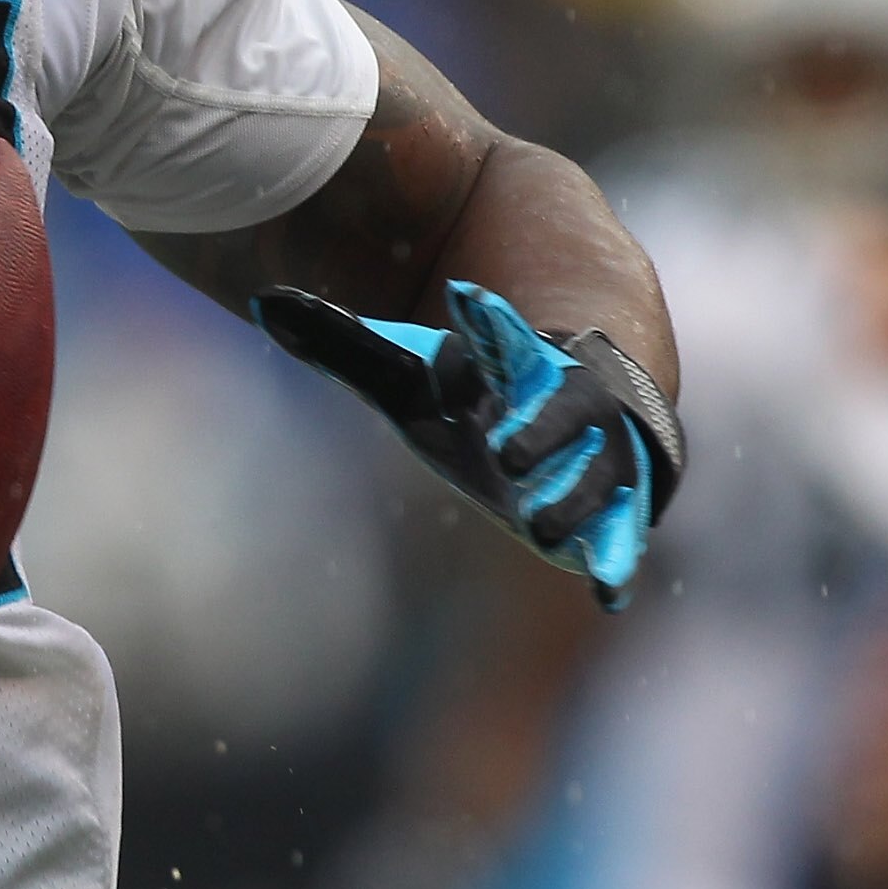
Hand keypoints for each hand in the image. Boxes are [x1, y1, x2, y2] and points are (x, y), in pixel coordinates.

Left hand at [257, 280, 681, 608]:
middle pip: (569, 408)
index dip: (488, 319)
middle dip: (546, 429)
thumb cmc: (477, 397)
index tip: (463, 296)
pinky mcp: (612, 510)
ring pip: (601, 474)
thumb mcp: (410, 373)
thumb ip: (344, 343)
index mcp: (516, 363)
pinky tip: (607, 592)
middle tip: (506, 455)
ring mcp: (600, 457)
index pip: (504, 334)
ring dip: (577, 500)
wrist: (577, 415)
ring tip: (537, 526)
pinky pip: (622, 535)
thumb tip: (265, 302)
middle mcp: (569, 405)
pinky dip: (616, 560)